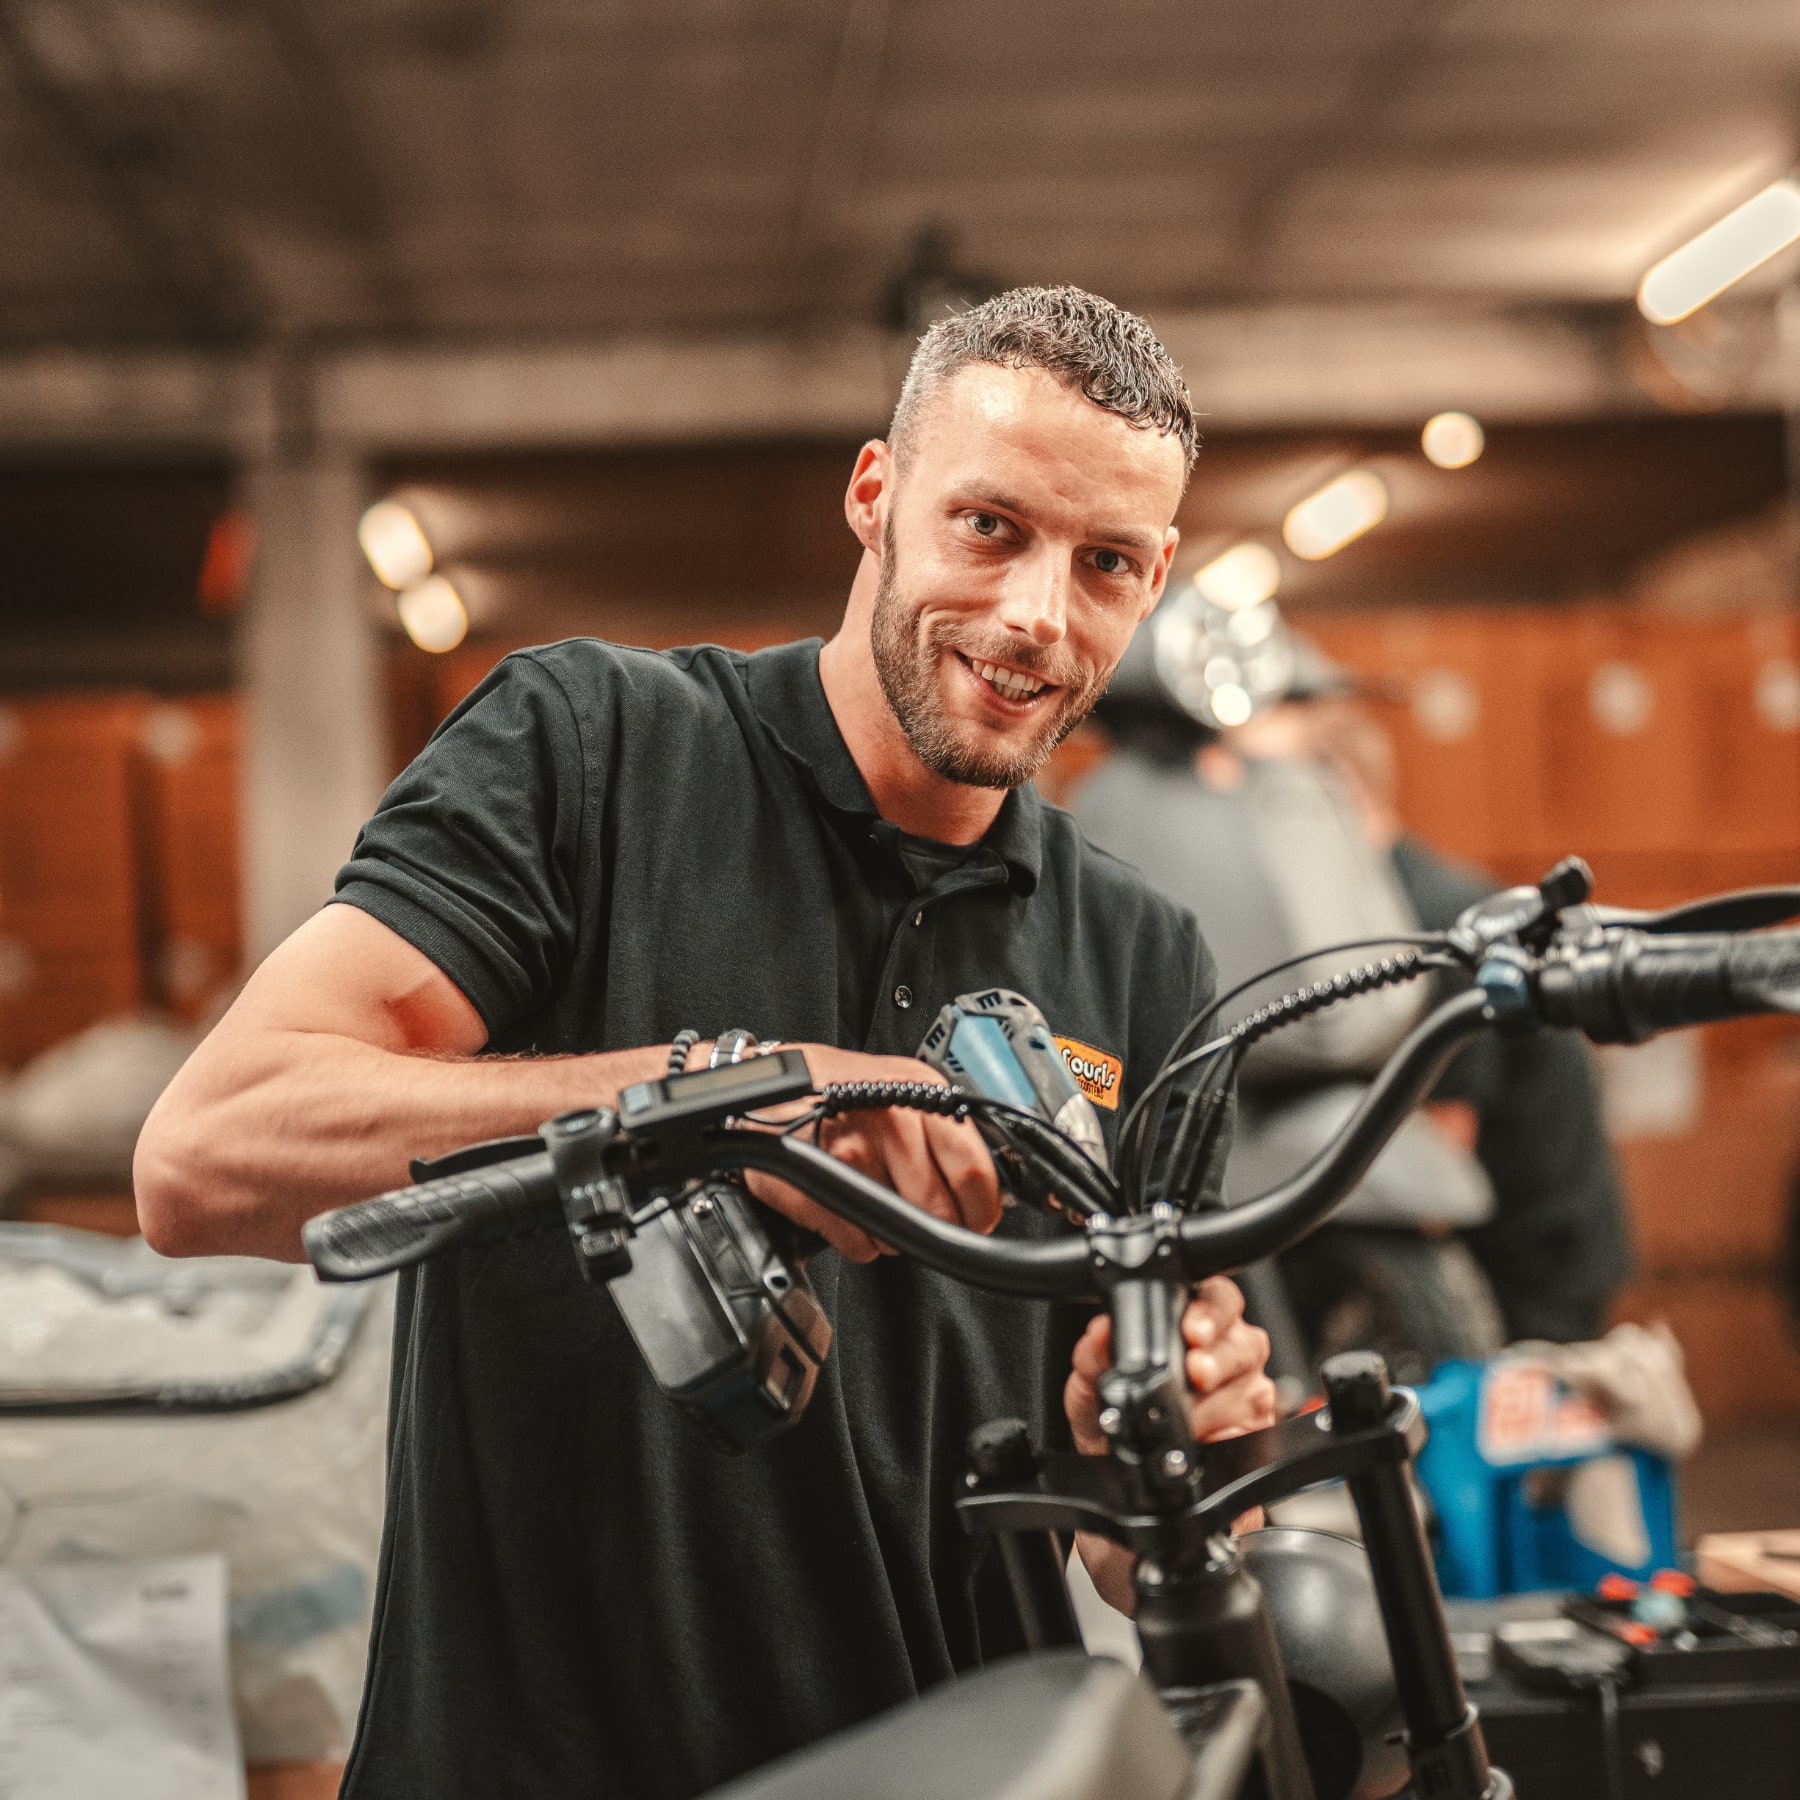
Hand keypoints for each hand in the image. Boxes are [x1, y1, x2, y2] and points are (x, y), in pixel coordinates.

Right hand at [742, 1045, 1002, 1261]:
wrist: (763, 1087)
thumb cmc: (839, 1089)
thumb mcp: (905, 1090)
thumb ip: (948, 1133)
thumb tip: (992, 1187)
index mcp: (924, 1096)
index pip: (976, 1174)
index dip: (981, 1210)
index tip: (977, 1219)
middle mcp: (891, 1121)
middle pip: (940, 1211)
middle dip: (933, 1223)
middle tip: (916, 1208)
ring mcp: (852, 1154)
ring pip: (900, 1234)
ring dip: (890, 1230)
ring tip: (871, 1192)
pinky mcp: (817, 1187)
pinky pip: (860, 1244)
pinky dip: (857, 1237)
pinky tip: (845, 1204)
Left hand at [1064, 1278, 1275, 1611]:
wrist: (1127, 1502)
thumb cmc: (1116, 1433)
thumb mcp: (1090, 1393)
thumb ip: (1091, 1359)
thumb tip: (1100, 1332)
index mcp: (1192, 1334)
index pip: (1217, 1300)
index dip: (1211, 1310)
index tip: (1191, 1330)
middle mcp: (1227, 1363)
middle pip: (1246, 1341)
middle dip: (1220, 1355)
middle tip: (1196, 1373)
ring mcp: (1247, 1403)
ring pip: (1253, 1389)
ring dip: (1217, 1404)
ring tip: (1190, 1419)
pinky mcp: (1255, 1444)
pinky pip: (1254, 1436)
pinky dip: (1228, 1439)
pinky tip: (1206, 1445)